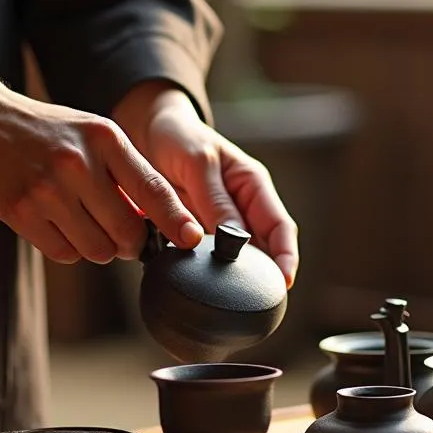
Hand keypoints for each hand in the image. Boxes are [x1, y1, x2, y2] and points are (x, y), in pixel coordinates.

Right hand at [0, 39, 202, 264]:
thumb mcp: (94, 134)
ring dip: (100, 247)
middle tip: (125, 237)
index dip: (177, 221)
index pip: (153, 190)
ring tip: (86, 224)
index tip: (193, 239)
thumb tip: (163, 220)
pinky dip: (70, 248)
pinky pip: (64, 253)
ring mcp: (47, 190)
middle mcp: (77, 163)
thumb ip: (127, 172)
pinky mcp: (20, 212)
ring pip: (97, 249)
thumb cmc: (48, 132)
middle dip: (132, 243)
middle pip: (127, 232)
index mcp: (104, 139)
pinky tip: (60, 225)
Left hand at [113, 82, 298, 286]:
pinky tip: (195, 284)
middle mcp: (240, 207)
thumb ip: (215, 201)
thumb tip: (234, 239)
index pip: (280, 227)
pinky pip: (202, 258)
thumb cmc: (179, 136)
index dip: (286, 256)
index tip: (283, 282)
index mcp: (253, 186)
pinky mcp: (192, 232)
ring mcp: (217, 222)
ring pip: (232, 258)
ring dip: (230, 276)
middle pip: (261, 250)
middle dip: (261, 276)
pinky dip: (201, 271)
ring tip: (226, 299)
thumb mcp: (198, 163)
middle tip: (253, 303)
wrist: (146, 129)